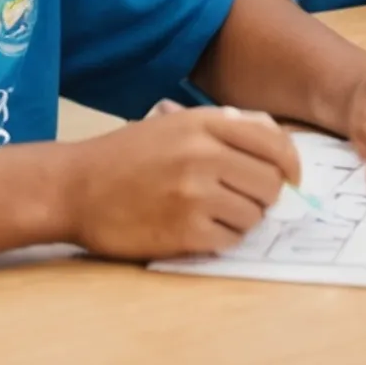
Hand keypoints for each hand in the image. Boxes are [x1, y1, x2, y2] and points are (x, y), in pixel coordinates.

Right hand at [61, 102, 299, 259]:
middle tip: (243, 199)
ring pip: (254, 215)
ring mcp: (194, 195)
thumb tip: (279, 141)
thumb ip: (226, 125)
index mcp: (204, 124)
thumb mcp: (175, 124)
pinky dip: (221, 239)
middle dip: (264, 195)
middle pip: (270, 183)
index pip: (275, 144)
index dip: (291, 165)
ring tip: (212, 213)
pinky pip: (230, 240)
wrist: (74, 188)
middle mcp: (203, 155)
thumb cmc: (127, 156)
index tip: (292, 179)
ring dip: (241, 219)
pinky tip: (198, 230)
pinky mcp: (184, 232)